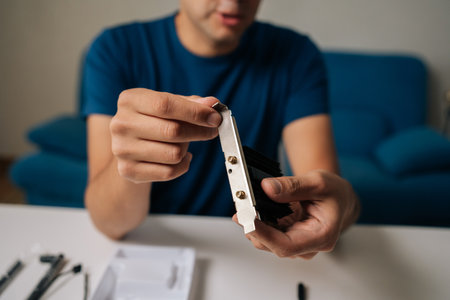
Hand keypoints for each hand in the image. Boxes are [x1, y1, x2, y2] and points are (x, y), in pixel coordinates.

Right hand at [110, 88, 221, 182]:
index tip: (215, 118)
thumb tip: (212, 104)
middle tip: (212, 131)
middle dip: (199, 132)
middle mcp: (121, 124)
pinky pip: (169, 172)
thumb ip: (191, 103)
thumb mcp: (169, 105)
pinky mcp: (128, 170)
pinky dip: (182, 165)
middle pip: (172, 131)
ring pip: (174, 153)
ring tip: (183, 144)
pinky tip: (180, 158)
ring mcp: (122, 149)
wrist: (129, 146)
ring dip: (187, 149)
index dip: (195, 112)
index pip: (166, 105)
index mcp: (129, 100)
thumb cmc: (153, 120)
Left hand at [234, 170, 359, 258]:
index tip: (248, 220)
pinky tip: (251, 210)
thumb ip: (292, 186)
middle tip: (241, 209)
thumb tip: (268, 188)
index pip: (287, 246)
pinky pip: (268, 233)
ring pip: (268, 241)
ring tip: (244, 205)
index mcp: (322, 236)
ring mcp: (297, 242)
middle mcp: (308, 245)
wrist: (338, 196)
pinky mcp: (287, 236)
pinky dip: (257, 221)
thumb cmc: (335, 193)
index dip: (264, 235)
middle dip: (254, 228)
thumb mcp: (317, 182)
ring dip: (253, 224)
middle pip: (274, 245)